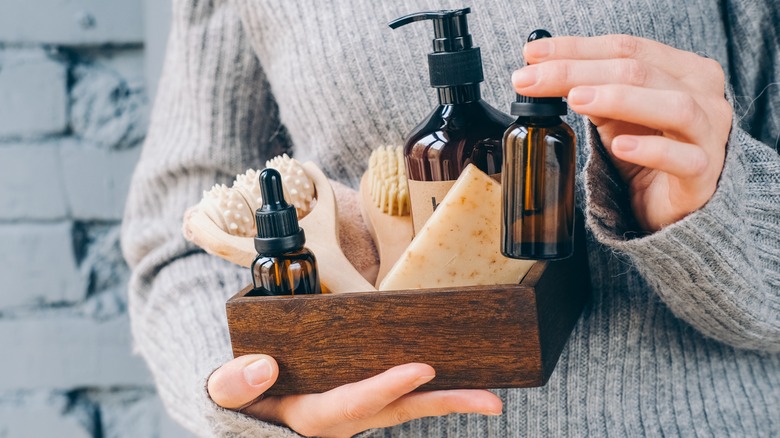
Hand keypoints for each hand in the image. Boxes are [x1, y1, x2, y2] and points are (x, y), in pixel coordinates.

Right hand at [207, 355, 502, 436]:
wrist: (248, 414)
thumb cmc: (238, 402)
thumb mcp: (223, 396)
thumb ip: (233, 384)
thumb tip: (262, 367)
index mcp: (312, 417)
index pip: (355, 402)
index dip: (388, 387)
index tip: (422, 368)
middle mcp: (344, 420)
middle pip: (401, 412)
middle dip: (446, 405)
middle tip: (492, 402)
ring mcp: (358, 414)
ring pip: (409, 407)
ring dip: (449, 399)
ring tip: (491, 396)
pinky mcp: (363, 404)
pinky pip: (402, 398)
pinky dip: (431, 391)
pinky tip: (455, 377)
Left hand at [513, 34, 732, 231]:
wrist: (676, 202)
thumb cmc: (649, 146)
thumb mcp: (613, 113)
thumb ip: (588, 88)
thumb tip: (540, 67)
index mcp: (682, 69)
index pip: (626, 48)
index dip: (576, 48)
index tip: (532, 54)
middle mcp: (703, 94)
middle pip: (639, 72)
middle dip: (578, 72)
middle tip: (532, 80)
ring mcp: (709, 133)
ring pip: (673, 106)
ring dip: (620, 99)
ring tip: (576, 100)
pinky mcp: (704, 173)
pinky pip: (683, 158)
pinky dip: (651, 150)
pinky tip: (620, 146)